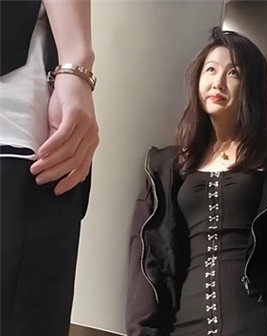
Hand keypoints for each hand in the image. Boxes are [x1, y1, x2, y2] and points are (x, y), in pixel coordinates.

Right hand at [31, 73, 98, 194]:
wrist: (73, 76)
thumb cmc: (69, 102)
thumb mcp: (64, 128)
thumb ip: (60, 145)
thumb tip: (48, 162)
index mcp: (91, 142)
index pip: (82, 168)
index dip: (70, 181)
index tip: (58, 190)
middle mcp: (91, 136)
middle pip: (74, 162)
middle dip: (56, 174)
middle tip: (41, 178)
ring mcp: (86, 126)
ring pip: (69, 151)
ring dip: (51, 162)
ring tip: (37, 167)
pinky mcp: (77, 115)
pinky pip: (65, 136)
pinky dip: (52, 146)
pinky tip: (43, 153)